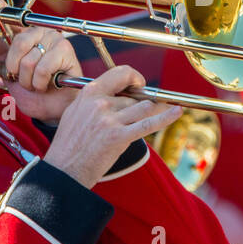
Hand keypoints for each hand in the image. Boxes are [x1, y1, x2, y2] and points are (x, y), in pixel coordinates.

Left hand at [0, 7, 79, 122]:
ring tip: (37, 84)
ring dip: (29, 81)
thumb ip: (0, 54)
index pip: (12, 16)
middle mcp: (41, 32)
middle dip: (16, 70)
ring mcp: (55, 39)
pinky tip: (48, 84)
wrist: (53, 108)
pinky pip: (42, 68)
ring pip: (29, 61)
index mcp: (27, 35)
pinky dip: (40, 83)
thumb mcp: (11, 72)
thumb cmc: (36, 90)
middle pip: (18, 44)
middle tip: (24, 79)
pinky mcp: (65, 51)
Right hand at [43, 66, 180, 187]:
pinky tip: (177, 112)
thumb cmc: (70, 144)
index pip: (121, 73)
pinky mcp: (119, 137)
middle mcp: (100, 103)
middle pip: (134, 96)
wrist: (65, 170)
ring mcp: (110, 120)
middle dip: (141, 105)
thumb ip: (96, 99)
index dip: (135, 78)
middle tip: (141, 114)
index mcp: (90, 93)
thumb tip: (117, 94)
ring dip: (151, 112)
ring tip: (157, 114)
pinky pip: (148, 124)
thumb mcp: (76, 111)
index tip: (139, 86)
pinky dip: (166, 117)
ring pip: (143, 107)